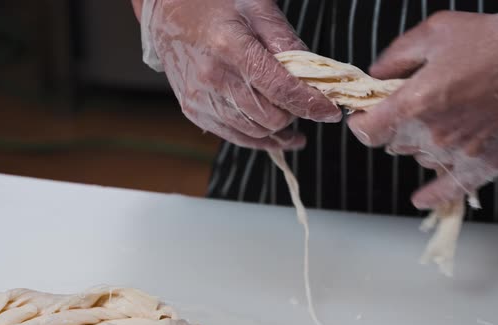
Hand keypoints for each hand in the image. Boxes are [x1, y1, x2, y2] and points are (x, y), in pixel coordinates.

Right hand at [145, 0, 340, 149]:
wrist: (166, 13)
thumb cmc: (213, 3)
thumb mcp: (255, 7)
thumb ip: (285, 41)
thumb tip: (312, 74)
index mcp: (231, 48)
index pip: (281, 90)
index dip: (312, 105)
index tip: (331, 112)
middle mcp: (212, 79)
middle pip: (271, 118)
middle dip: (295, 114)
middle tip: (304, 103)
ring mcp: (200, 99)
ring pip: (255, 133)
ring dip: (279, 130)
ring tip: (292, 120)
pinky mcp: (194, 110)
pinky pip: (235, 137)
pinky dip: (259, 138)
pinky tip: (274, 134)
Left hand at [347, 7, 497, 208]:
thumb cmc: (490, 40)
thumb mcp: (433, 32)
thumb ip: (395, 56)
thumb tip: (374, 75)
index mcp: (413, 104)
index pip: (366, 132)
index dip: (360, 123)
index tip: (364, 115)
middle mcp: (432, 135)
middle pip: (393, 144)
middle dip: (394, 125)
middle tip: (412, 105)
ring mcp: (458, 153)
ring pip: (420, 158)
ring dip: (420, 143)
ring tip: (440, 119)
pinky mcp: (485, 163)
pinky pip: (450, 189)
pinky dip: (433, 195)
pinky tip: (420, 199)